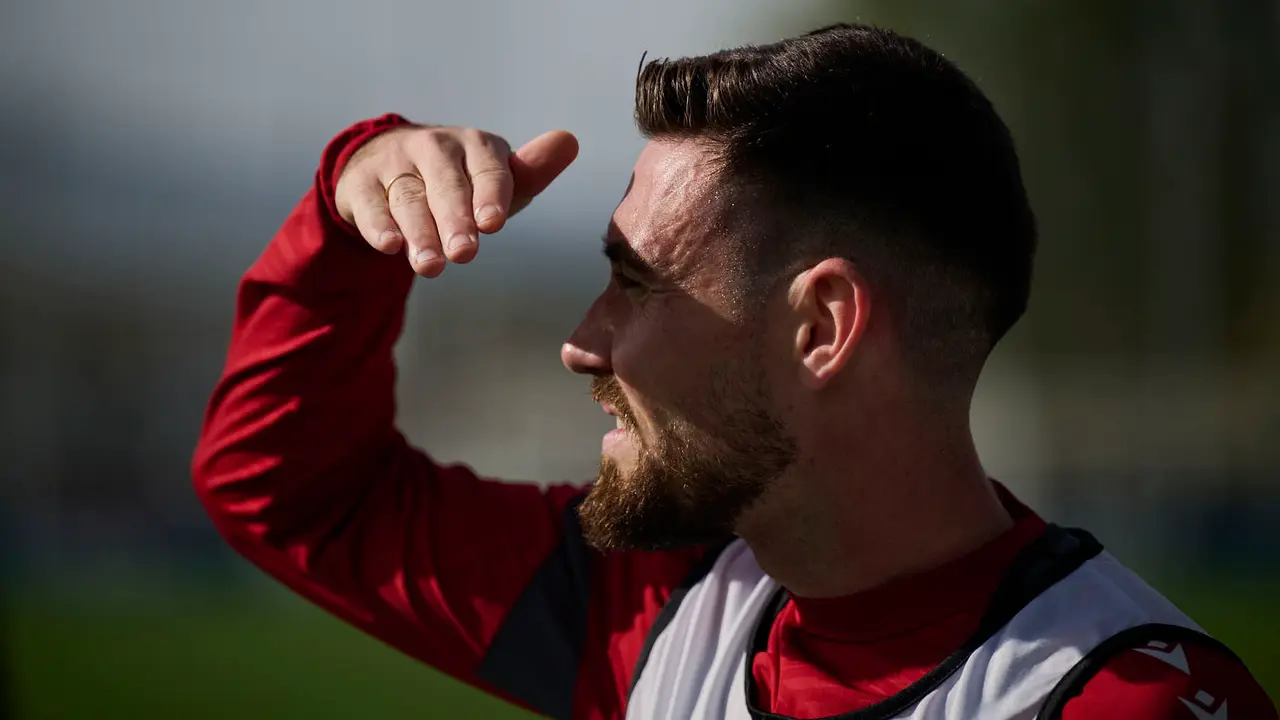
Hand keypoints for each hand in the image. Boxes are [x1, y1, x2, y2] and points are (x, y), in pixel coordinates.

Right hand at [335, 124, 578, 276]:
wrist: (386, 165)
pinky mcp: (360, 183)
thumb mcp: (496, 180)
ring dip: (419, 232)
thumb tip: (569, 141)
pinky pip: (370, 204)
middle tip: (464, 254)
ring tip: (430, 265)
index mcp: (475, 146)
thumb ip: (531, 171)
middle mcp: (434, 147)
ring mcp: (394, 163)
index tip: (493, 224)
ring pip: (408, 198)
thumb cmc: (460, 183)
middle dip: (455, 221)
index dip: (491, 195)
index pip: (488, 169)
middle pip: (446, 185)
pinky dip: (379, 225)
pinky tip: (390, 246)